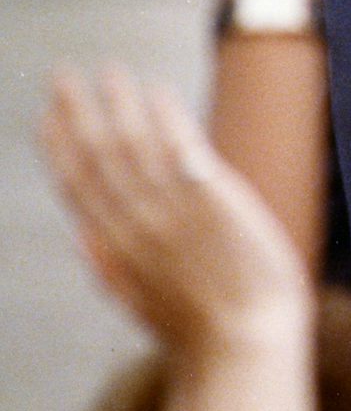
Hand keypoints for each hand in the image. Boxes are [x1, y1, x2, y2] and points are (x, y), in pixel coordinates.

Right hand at [39, 66, 312, 359]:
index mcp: (114, 248)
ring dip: (118, 102)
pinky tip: (156, 90)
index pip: (76, 187)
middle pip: (97, 156)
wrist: (244, 340)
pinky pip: (181, 146)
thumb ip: (107, 267)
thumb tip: (81, 238)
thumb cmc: (200, 325)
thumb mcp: (137, 301)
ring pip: (133, 144)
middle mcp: (136, 223)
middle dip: (77, 112)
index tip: (46, 116)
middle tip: (63, 75)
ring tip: (108, 70)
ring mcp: (171, 209)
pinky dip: (165, 116)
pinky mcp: (211, 199)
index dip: (58, 148)